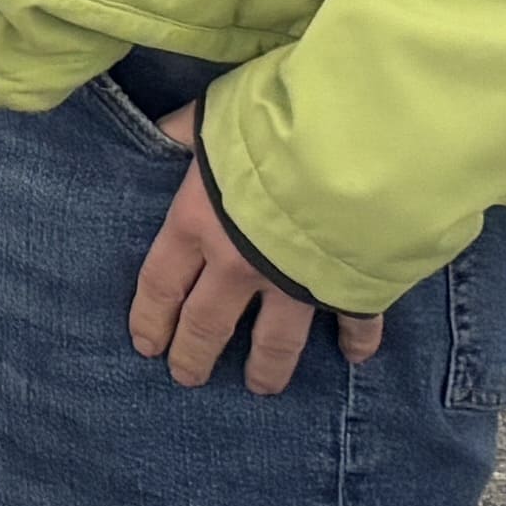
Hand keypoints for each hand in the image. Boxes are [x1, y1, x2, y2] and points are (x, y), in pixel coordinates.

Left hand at [125, 121, 383, 389]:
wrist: (359, 149)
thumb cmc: (278, 128)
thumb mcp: (216, 117)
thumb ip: (187, 130)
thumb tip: (162, 131)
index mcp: (198, 225)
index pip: (160, 284)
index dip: (151, 319)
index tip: (146, 346)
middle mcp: (239, 264)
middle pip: (208, 324)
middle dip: (195, 356)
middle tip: (188, 379)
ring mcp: (295, 283)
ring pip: (275, 341)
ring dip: (266, 367)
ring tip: (261, 387)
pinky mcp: (350, 287)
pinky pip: (355, 321)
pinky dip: (358, 339)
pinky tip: (356, 357)